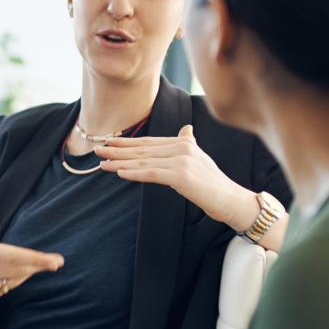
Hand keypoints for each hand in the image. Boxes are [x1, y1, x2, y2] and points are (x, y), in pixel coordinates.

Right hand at [0, 190, 64, 320]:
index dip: (37, 259)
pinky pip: (2, 290)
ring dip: (25, 272)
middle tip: (57, 262)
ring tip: (32, 264)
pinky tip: (8, 273)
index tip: (55, 260)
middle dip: (39, 266)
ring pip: (12, 281)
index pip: (14, 256)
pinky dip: (9, 281)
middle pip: (19, 270)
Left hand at [95, 125, 254, 229]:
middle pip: (143, 149)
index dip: (127, 142)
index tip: (109, 142)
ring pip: (144, 161)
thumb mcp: (199, 159)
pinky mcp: (181, 175)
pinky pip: (152, 174)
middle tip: (97, 149)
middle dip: (118, 150)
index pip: (149, 142)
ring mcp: (182, 160)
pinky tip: (120, 173)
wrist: (231, 199)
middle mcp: (182, 146)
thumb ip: (190, 143)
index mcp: (183, 142)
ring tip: (102, 163)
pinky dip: (134, 173)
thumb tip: (186, 129)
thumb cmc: (213, 183)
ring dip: (120, 162)